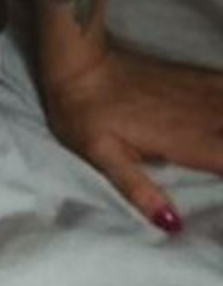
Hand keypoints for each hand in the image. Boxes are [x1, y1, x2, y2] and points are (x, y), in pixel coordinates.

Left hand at [42, 37, 222, 233]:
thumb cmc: (85, 113)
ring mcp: (192, 90)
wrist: (77, 61)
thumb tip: (173, 225)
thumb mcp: (101, 156)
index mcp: (176, 138)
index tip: (220, 177)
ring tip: (220, 142)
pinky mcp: (187, 75)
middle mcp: (193, 112)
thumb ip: (137, 189)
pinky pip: (222, 83)